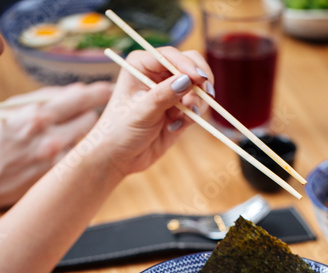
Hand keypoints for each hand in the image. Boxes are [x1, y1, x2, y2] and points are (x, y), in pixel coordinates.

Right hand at [0, 82, 111, 207]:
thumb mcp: (9, 111)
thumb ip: (40, 100)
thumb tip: (73, 92)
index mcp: (37, 114)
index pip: (79, 98)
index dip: (97, 92)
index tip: (109, 89)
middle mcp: (50, 137)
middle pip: (90, 120)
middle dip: (91, 115)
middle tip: (94, 113)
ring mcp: (55, 160)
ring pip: (85, 141)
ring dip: (82, 136)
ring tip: (68, 135)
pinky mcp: (55, 178)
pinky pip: (75, 160)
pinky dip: (73, 155)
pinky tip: (59, 154)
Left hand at [91, 47, 213, 176]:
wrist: (120, 157)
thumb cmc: (120, 131)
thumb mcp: (141, 112)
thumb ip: (164, 95)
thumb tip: (187, 80)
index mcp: (141, 65)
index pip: (171, 56)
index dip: (187, 65)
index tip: (198, 79)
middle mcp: (157, 74)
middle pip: (191, 65)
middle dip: (199, 82)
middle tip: (203, 97)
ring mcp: (170, 92)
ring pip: (198, 88)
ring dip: (196, 103)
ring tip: (181, 120)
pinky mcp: (179, 110)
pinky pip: (197, 107)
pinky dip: (192, 117)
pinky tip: (175, 128)